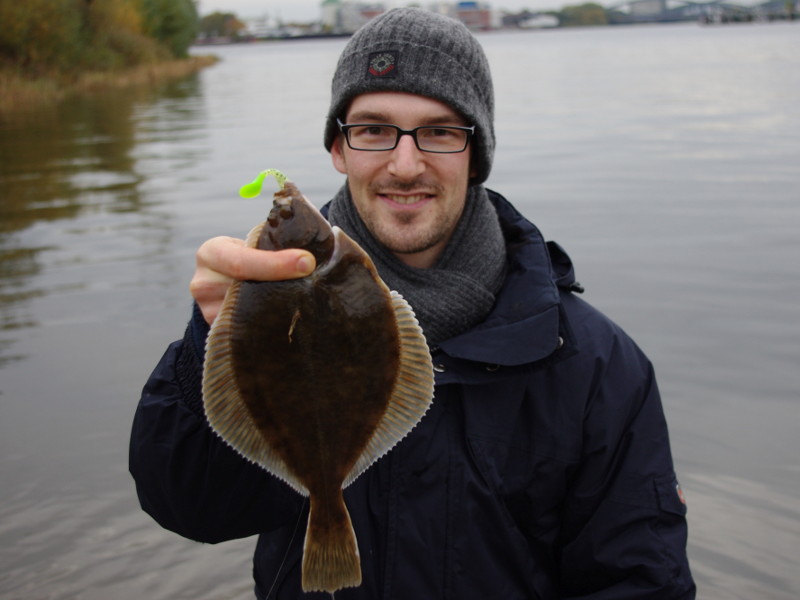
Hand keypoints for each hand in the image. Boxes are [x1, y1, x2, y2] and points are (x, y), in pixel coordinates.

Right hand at [190, 236, 315, 323]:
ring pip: (247, 316)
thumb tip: (324, 242)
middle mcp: (204, 284)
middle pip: (244, 292)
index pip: (241, 261)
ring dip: (278, 312)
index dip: (275, 264)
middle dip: (281, 290)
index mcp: (212, 253)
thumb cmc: (254, 256)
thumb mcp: (257, 241)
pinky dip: (272, 328)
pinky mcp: (221, 336)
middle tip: (317, 288)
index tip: (308, 263)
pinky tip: (294, 322)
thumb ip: (278, 240)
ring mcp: (210, 313)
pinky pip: (248, 334)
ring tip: (309, 305)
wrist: (234, 280)